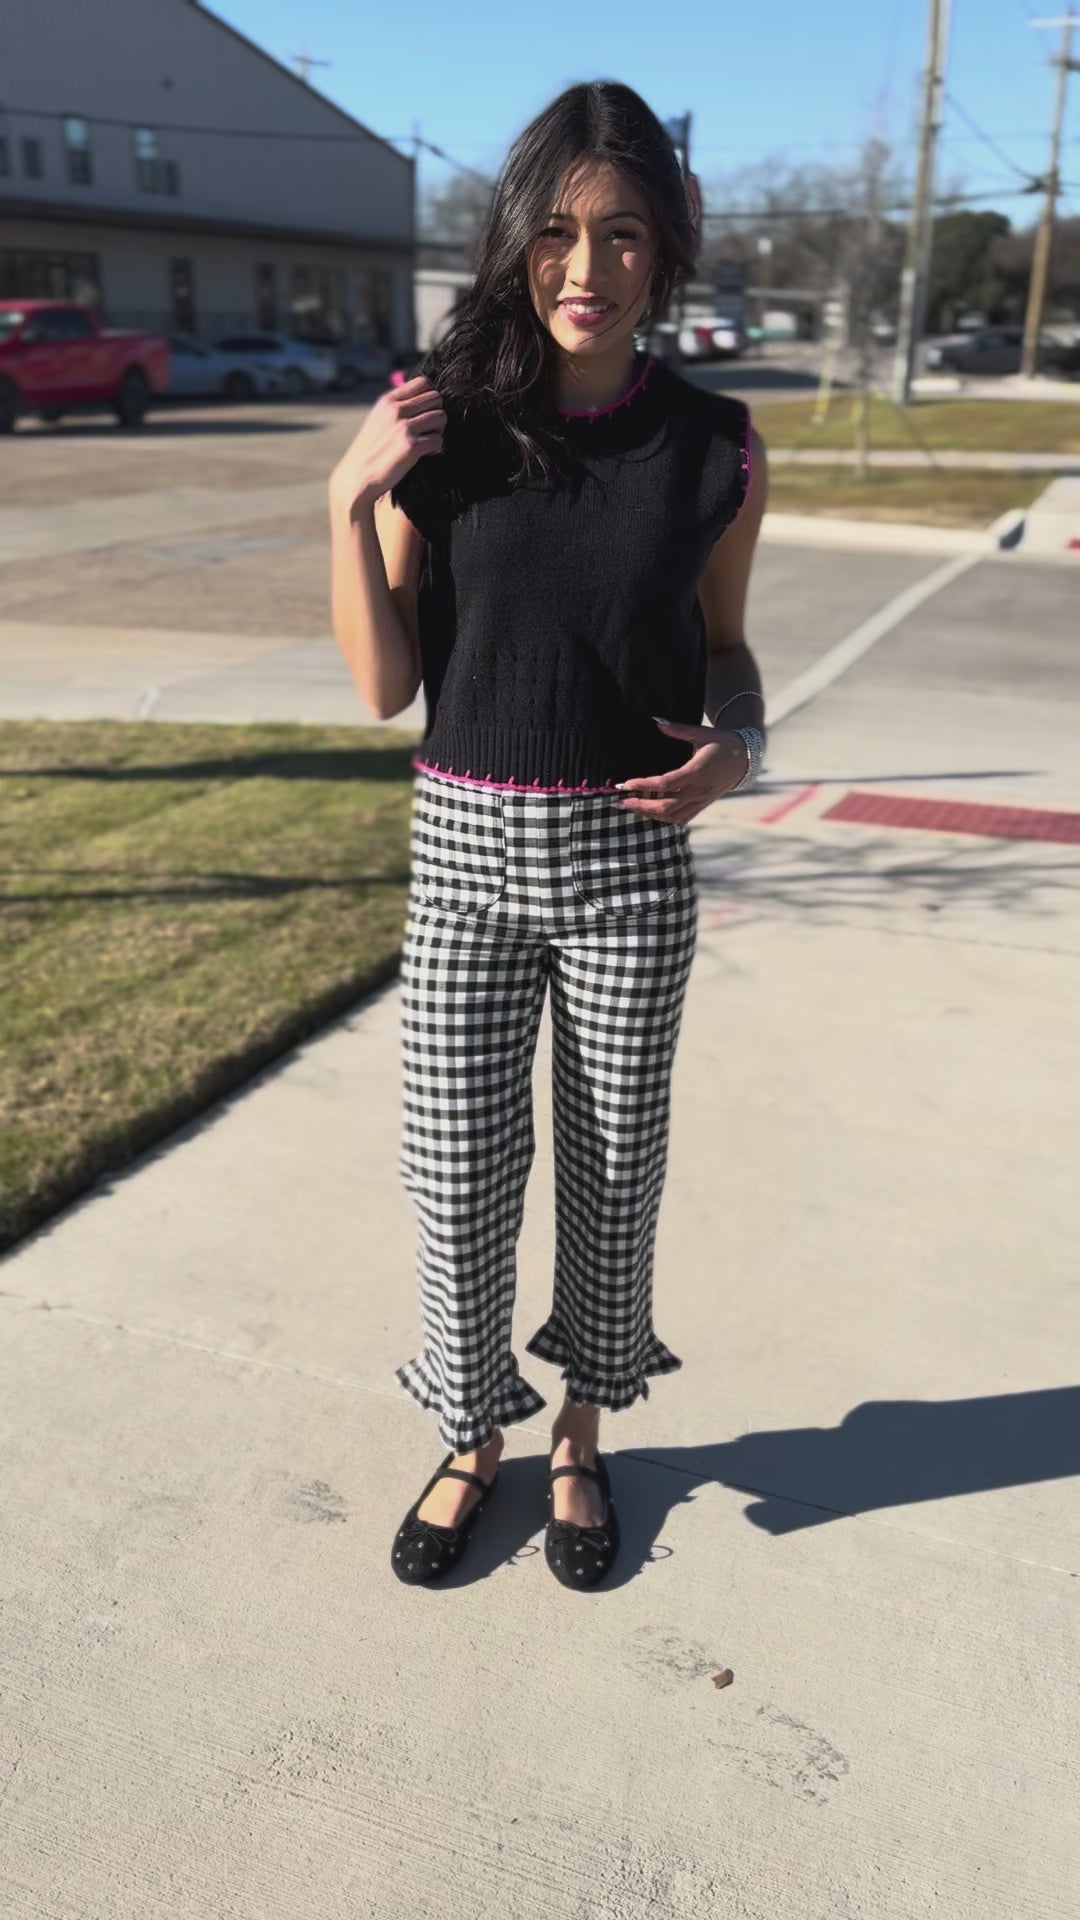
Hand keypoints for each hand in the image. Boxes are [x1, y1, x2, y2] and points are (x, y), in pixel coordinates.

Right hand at [328, 374, 445, 518]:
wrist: (357, 477)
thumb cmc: (370, 450)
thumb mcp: (378, 419)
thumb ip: (396, 407)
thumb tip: (420, 398)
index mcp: (388, 401)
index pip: (423, 382)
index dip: (430, 396)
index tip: (426, 411)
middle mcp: (396, 410)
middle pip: (436, 398)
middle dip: (437, 412)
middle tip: (429, 428)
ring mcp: (404, 427)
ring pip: (441, 417)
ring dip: (438, 430)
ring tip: (427, 440)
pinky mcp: (412, 446)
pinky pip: (439, 440)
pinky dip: (435, 448)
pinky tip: (424, 453)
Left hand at [617, 719, 752, 822]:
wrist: (745, 759)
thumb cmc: (721, 742)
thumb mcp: (701, 732)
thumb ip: (678, 729)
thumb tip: (656, 721)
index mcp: (697, 771)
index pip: (665, 784)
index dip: (643, 785)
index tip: (625, 783)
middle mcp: (698, 790)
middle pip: (665, 806)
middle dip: (640, 805)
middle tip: (620, 801)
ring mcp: (701, 801)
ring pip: (672, 817)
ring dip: (649, 815)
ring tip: (630, 807)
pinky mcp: (702, 805)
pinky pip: (681, 819)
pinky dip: (663, 819)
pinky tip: (648, 814)